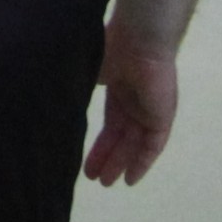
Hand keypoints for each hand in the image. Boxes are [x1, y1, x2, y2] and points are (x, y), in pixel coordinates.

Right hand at [84, 27, 178, 185]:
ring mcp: (149, 108)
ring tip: (104, 183)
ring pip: (133, 143)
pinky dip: (142, 162)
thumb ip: (80, 88)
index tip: (86, 162)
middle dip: (106, 157)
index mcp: (118, 85)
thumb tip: (59, 103)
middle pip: (120, 136)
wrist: (139, 38)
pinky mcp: (162, 116)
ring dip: (120, 163)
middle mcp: (134, 100)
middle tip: (91, 178)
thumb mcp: (90, 71)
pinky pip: (152, 145)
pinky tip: (129, 179)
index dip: (99, 143)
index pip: (110, 122)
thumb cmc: (111, 48)